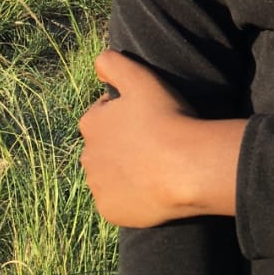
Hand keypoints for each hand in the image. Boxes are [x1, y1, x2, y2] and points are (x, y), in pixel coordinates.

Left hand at [79, 50, 203, 227]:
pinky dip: (131, 196)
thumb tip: (98, 63)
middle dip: (122, 143)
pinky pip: (119, 201)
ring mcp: (98, 187)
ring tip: (157, 164)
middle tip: (154, 140)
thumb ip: (113, 63)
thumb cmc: (166, 118)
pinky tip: (153, 186)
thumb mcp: (140, 77)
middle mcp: (87, 156)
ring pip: (110, 174)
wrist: (186, 167)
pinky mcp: (111, 212)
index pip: (103, 114)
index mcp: (90, 123)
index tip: (149, 115)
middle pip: (104, 146)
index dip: (126, 112)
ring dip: (126, 169)